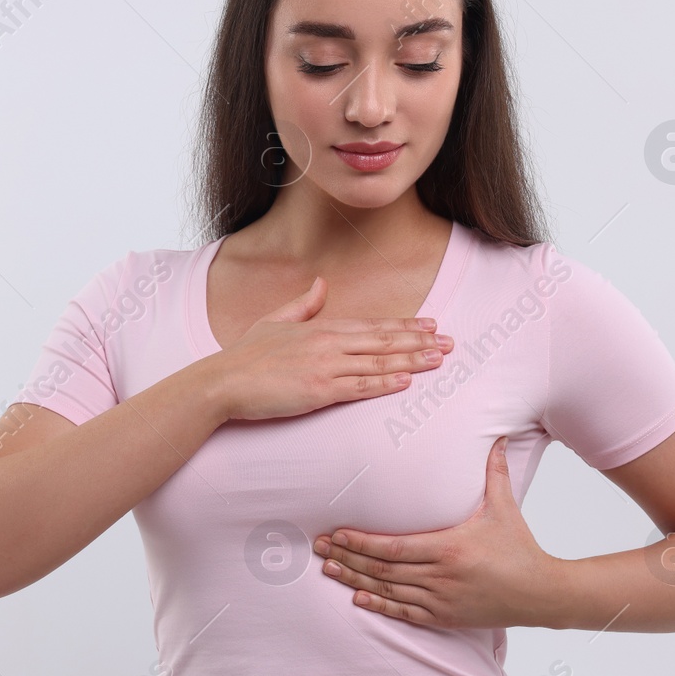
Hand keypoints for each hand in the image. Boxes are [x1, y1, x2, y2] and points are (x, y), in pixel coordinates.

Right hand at [210, 274, 453, 421]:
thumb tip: (322, 284)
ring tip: (440, 359)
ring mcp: (325, 367)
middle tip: (451, 341)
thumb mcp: (274, 321)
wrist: (223, 381)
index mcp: (320, 327)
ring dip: (413, 361)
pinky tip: (407, 381)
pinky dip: (386, 384)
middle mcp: (328, 344)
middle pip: (384, 341)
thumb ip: (302, 304)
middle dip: (420, 341)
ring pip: (379, 364)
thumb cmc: (244, 355)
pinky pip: (360, 387)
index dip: (405, 326)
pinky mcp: (319, 391)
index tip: (431, 325)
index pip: (372, 325)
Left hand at [310, 437, 565, 628]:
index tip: (336, 534)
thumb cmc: (520, 548)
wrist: (542, 593)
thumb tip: (496, 435)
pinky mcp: (445, 617)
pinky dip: (379, 606)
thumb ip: (494, 472)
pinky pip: (405, 613)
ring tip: (328, 569)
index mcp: (449, 549)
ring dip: (355, 580)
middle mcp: (441, 577)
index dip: (361, 542)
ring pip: (388, 591)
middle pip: (382, 569)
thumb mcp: (505, 507)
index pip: (393, 547)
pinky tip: (358, 598)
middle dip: (347, 558)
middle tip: (319, 548)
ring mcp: (441, 600)